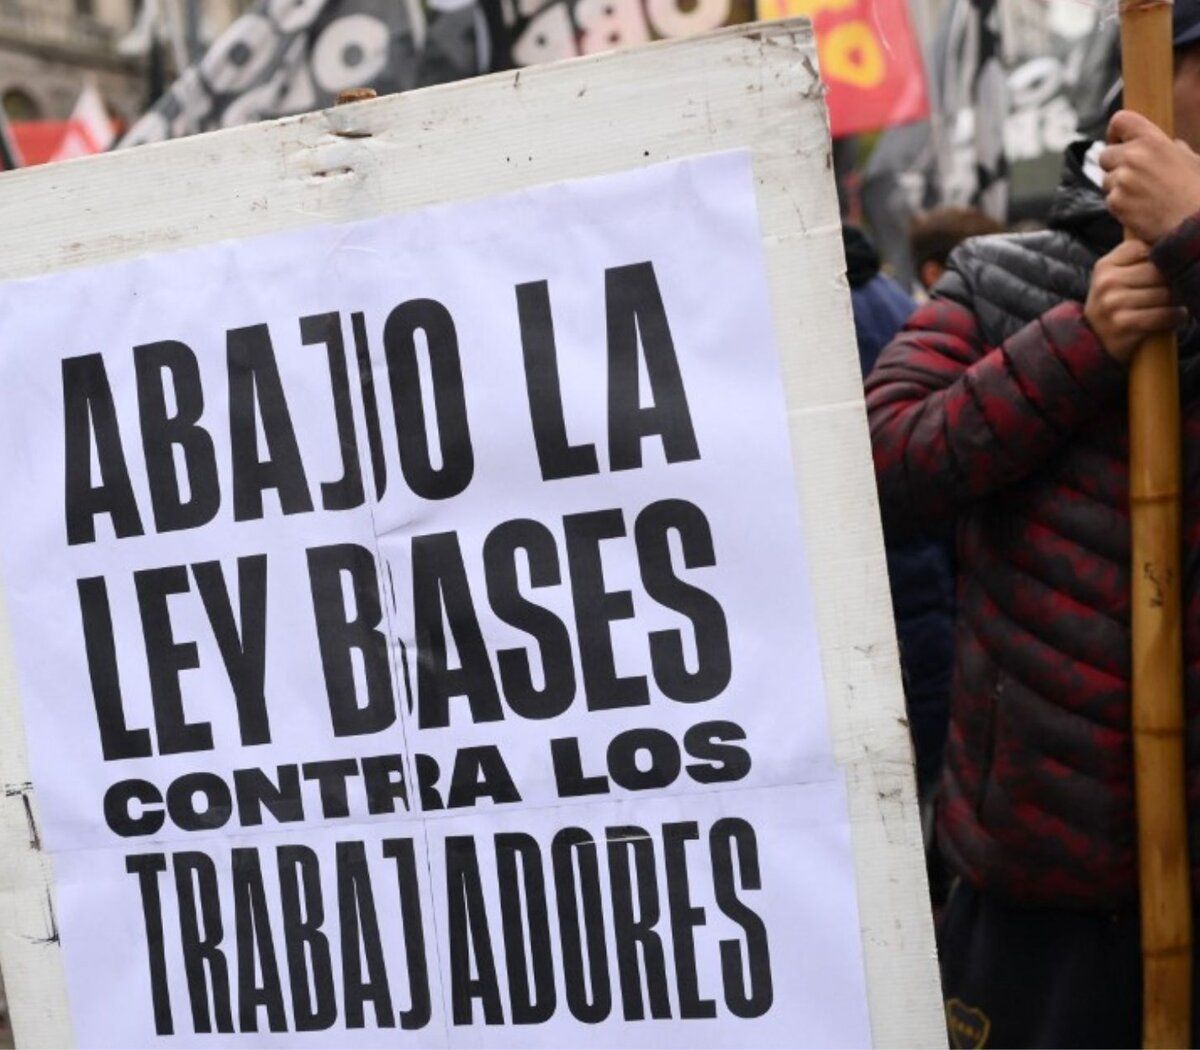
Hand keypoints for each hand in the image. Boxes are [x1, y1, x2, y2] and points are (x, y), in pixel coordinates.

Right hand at [1084, 239, 1185, 362]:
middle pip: (1159, 271)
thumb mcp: (1113, 276)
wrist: (1093, 342)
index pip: (1145, 248)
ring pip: (1164, 294)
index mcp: (1105, 266)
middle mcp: (1107, 283)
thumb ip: (1134, 257)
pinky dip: (1175, 317)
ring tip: (1178, 303)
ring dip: (1179, 300)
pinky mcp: (1123, 325)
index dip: (1162, 257)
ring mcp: (1113, 304)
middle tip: (1180, 286)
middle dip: (1174, 280)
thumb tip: (1172, 236)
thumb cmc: (1113, 304)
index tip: (1167, 267)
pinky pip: (1163, 315)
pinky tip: (1175, 317)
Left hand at [1100, 111, 1199, 242]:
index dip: (1115, 131)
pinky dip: (1120, 205)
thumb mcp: (1191, 159)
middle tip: (1133, 177)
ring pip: (1106, 180)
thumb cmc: (1197, 191)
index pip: (1120, 120)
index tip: (1118, 140)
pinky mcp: (1116, 202)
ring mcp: (1122, 180)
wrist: (1194, 223)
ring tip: (1143, 196)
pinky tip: (1140, 209)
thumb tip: (1171, 145)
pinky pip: (1109, 200)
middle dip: (1115, 165)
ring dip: (1118, 187)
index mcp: (1152, 140)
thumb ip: (1173, 149)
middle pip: (1105, 155)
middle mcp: (1133, 157)